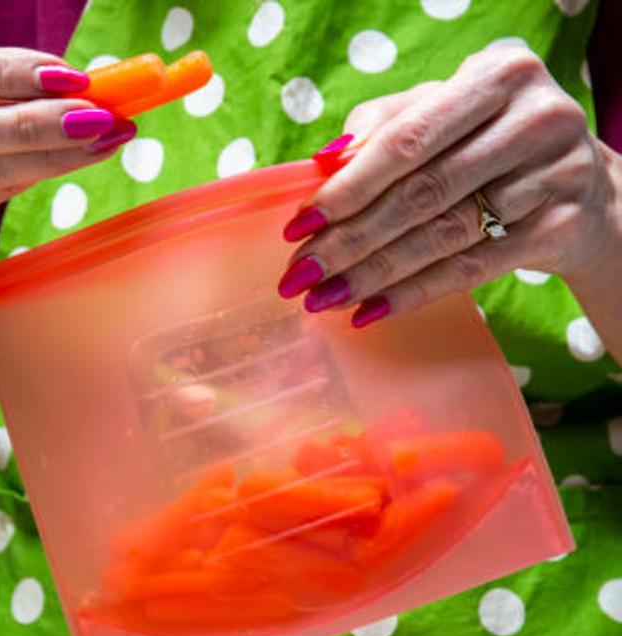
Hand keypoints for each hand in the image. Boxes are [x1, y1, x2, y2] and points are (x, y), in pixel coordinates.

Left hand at [276, 46, 621, 327]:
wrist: (584, 185)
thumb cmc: (488, 139)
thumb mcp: (444, 111)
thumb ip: (384, 125)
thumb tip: (324, 161)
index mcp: (499, 76)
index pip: (406, 140)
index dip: (347, 186)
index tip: (299, 224)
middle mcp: (536, 121)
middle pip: (421, 192)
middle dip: (350, 239)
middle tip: (301, 274)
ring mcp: (556, 176)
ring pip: (443, 235)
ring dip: (374, 272)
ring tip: (323, 297)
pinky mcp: (562, 228)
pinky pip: (473, 269)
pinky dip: (414, 292)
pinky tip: (370, 310)